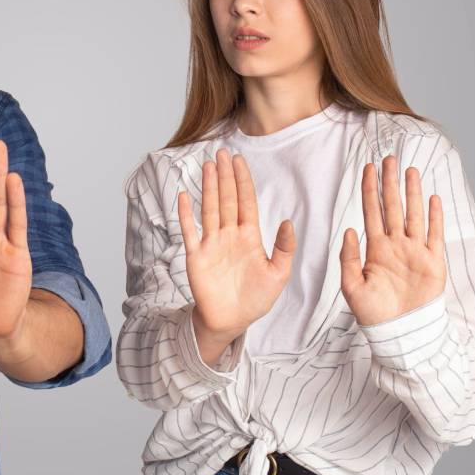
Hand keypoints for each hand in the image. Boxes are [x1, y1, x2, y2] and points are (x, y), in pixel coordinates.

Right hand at [179, 149, 295, 356]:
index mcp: (250, 237)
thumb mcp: (278, 275)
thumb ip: (284, 249)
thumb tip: (289, 222)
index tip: (239, 161)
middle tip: (221, 153)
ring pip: (210, 209)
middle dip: (225, 176)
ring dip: (209, 188)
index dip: (243, 181)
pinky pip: (190, 231)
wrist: (230, 321)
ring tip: (208, 166)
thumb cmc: (255, 299)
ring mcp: (211, 243)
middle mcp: (229, 235)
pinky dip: (186, 214)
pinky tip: (185, 196)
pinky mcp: (196, 256)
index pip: (246, 202)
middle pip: (227, 200)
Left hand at [340, 155, 445, 325]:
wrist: (399, 333)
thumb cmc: (373, 313)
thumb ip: (348, 258)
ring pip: (414, 215)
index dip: (369, 189)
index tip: (368, 168)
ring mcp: (415, 252)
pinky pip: (434, 235)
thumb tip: (349, 230)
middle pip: (393, 207)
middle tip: (389, 159)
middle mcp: (396, 245)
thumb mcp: (351, 286)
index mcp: (376, 248)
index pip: (372, 211)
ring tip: (410, 170)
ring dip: (412, 193)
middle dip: (390, 183)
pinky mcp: (433, 263)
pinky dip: (435, 217)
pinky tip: (433, 198)